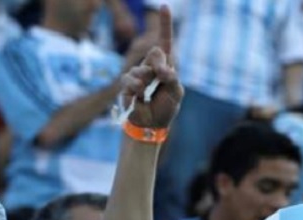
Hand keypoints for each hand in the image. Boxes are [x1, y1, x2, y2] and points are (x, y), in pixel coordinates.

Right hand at [120, 6, 182, 129]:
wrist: (151, 125)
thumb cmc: (166, 108)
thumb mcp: (176, 93)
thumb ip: (171, 78)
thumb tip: (162, 67)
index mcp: (166, 66)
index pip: (165, 42)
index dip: (165, 25)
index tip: (165, 6)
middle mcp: (151, 67)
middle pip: (155, 53)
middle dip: (158, 66)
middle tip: (161, 77)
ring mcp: (138, 75)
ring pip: (140, 69)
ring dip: (145, 81)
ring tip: (144, 92)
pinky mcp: (127, 85)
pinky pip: (129, 81)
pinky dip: (134, 89)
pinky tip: (137, 98)